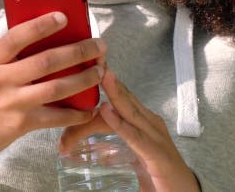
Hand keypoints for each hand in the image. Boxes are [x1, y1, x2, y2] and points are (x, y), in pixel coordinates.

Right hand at [0, 11, 105, 163]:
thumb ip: (12, 53)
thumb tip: (48, 32)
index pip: (16, 37)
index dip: (40, 25)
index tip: (63, 17)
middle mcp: (1, 80)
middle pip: (46, 62)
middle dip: (78, 52)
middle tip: (99, 46)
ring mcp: (12, 103)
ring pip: (56, 88)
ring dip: (83, 79)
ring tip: (100, 71)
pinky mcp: (23, 124)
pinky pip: (57, 117)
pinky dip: (78, 113)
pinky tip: (92, 107)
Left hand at [60, 69, 199, 191]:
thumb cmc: (157, 174)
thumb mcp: (130, 154)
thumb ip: (108, 147)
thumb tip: (77, 144)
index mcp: (144, 122)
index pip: (122, 98)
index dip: (106, 82)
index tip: (88, 64)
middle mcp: (151, 125)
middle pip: (125, 99)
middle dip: (108, 80)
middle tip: (90, 60)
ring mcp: (156, 138)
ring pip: (131, 112)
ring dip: (115, 93)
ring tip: (101, 76)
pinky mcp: (158, 156)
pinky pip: (135, 137)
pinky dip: (120, 123)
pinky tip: (107, 112)